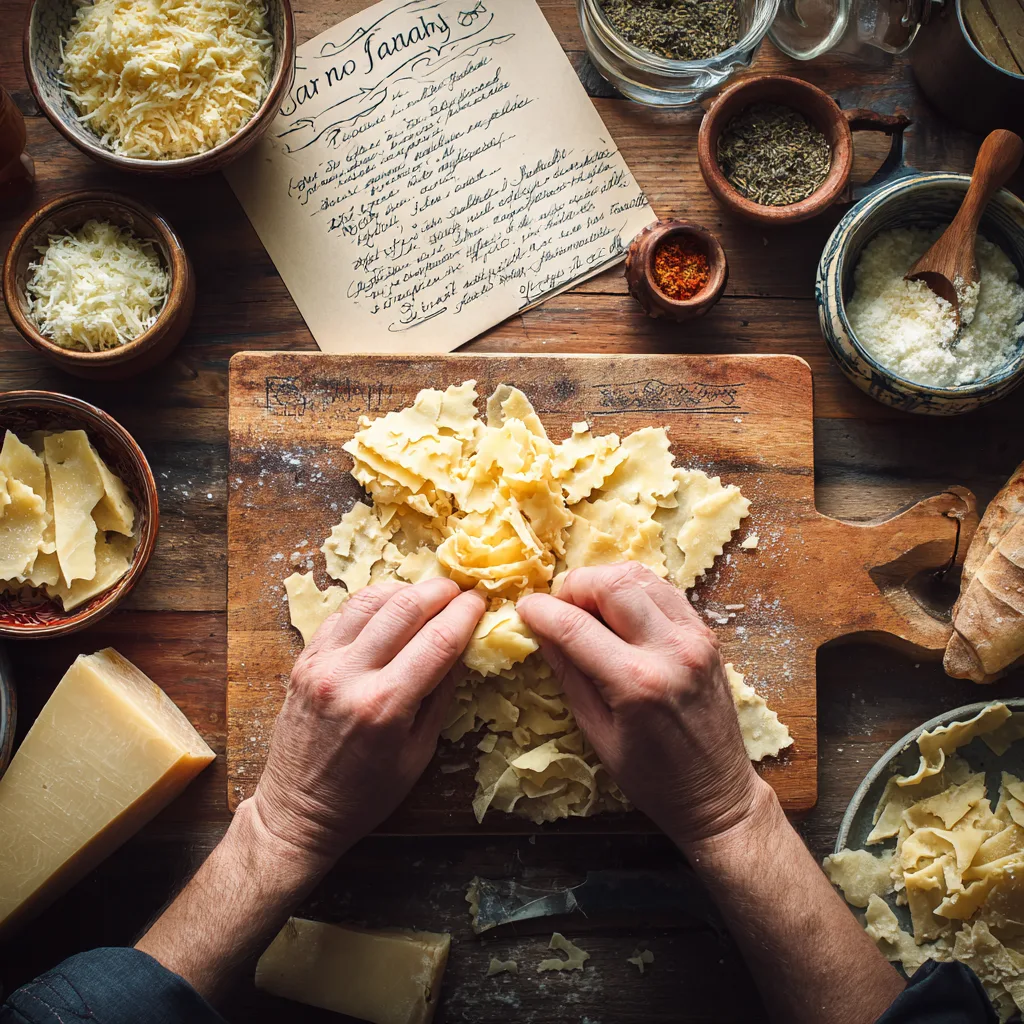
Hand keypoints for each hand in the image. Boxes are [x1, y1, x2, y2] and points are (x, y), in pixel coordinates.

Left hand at [249, 578, 484, 865]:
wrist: (298, 811)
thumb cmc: (366, 794)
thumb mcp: (419, 753)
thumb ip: (441, 696)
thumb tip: (464, 647)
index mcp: (385, 705)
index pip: (438, 640)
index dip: (466, 614)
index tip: (481, 603)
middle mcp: (349, 676)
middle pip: (405, 607)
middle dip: (440, 591)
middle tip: (459, 591)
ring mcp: (321, 664)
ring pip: (370, 599)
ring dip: (405, 590)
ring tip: (427, 595)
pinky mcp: (304, 660)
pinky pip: (342, 614)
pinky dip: (372, 604)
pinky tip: (389, 610)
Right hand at [517, 562, 770, 848]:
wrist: (716, 793)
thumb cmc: (652, 778)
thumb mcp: (596, 733)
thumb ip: (569, 675)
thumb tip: (540, 631)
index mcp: (636, 683)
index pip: (575, 626)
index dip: (541, 610)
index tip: (523, 607)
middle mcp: (670, 650)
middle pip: (612, 584)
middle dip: (575, 586)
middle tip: (559, 608)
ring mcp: (695, 638)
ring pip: (640, 576)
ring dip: (605, 582)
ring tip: (587, 607)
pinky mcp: (707, 635)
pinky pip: (664, 590)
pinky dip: (635, 590)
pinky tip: (620, 612)